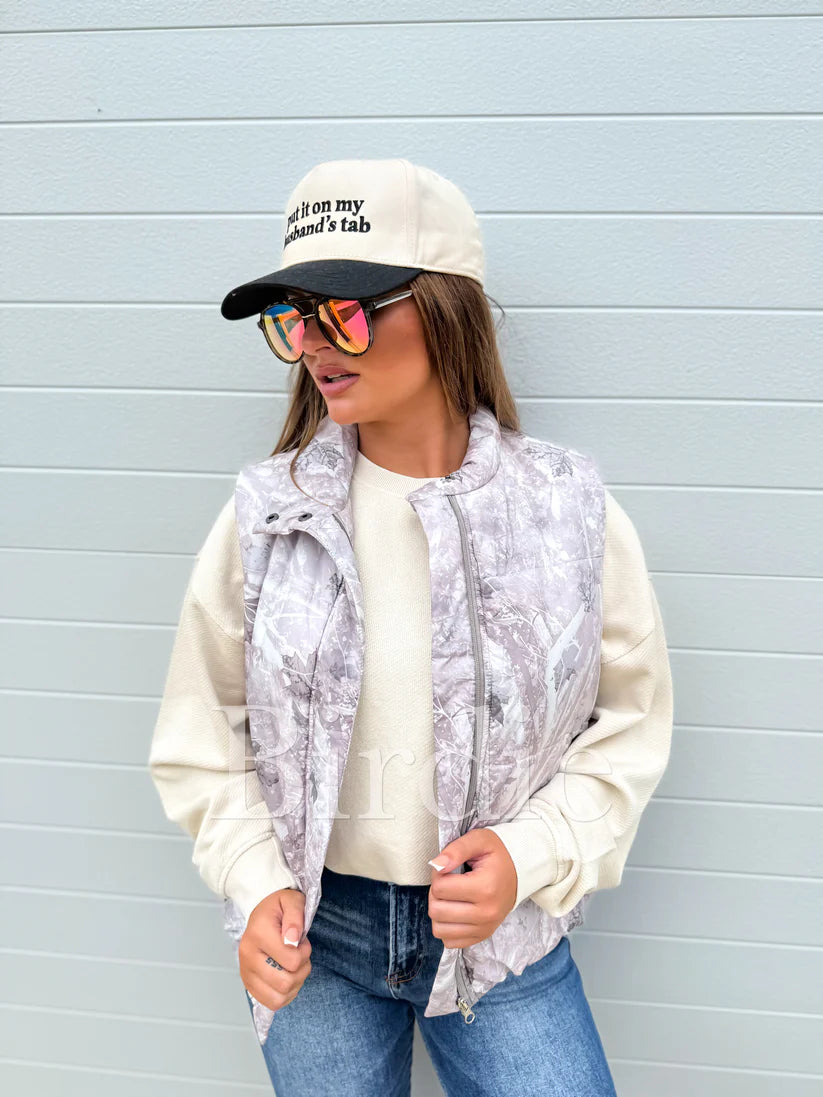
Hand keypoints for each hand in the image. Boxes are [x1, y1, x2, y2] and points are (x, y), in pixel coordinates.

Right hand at [238, 888, 311, 1012]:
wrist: (260, 914)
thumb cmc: (278, 908)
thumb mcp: (292, 901)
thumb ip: (296, 916)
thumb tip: (293, 940)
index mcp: (258, 934)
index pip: (292, 961)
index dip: (305, 953)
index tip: (301, 941)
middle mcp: (248, 956)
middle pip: (285, 984)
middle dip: (301, 971)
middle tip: (299, 955)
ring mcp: (246, 973)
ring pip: (278, 998)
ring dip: (294, 986)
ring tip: (293, 967)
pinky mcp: (248, 984)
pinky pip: (271, 1003)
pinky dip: (284, 995)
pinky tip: (286, 977)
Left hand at [427, 828, 517, 947]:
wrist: (520, 870)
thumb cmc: (497, 854)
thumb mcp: (479, 840)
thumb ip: (456, 849)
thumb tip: (436, 865)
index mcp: (485, 888)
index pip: (440, 888)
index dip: (438, 874)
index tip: (448, 867)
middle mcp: (486, 913)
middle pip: (437, 911)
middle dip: (435, 893)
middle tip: (448, 881)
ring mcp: (485, 928)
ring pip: (439, 929)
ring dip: (438, 911)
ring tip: (450, 897)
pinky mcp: (482, 936)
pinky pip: (450, 941)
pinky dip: (446, 927)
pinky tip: (454, 911)